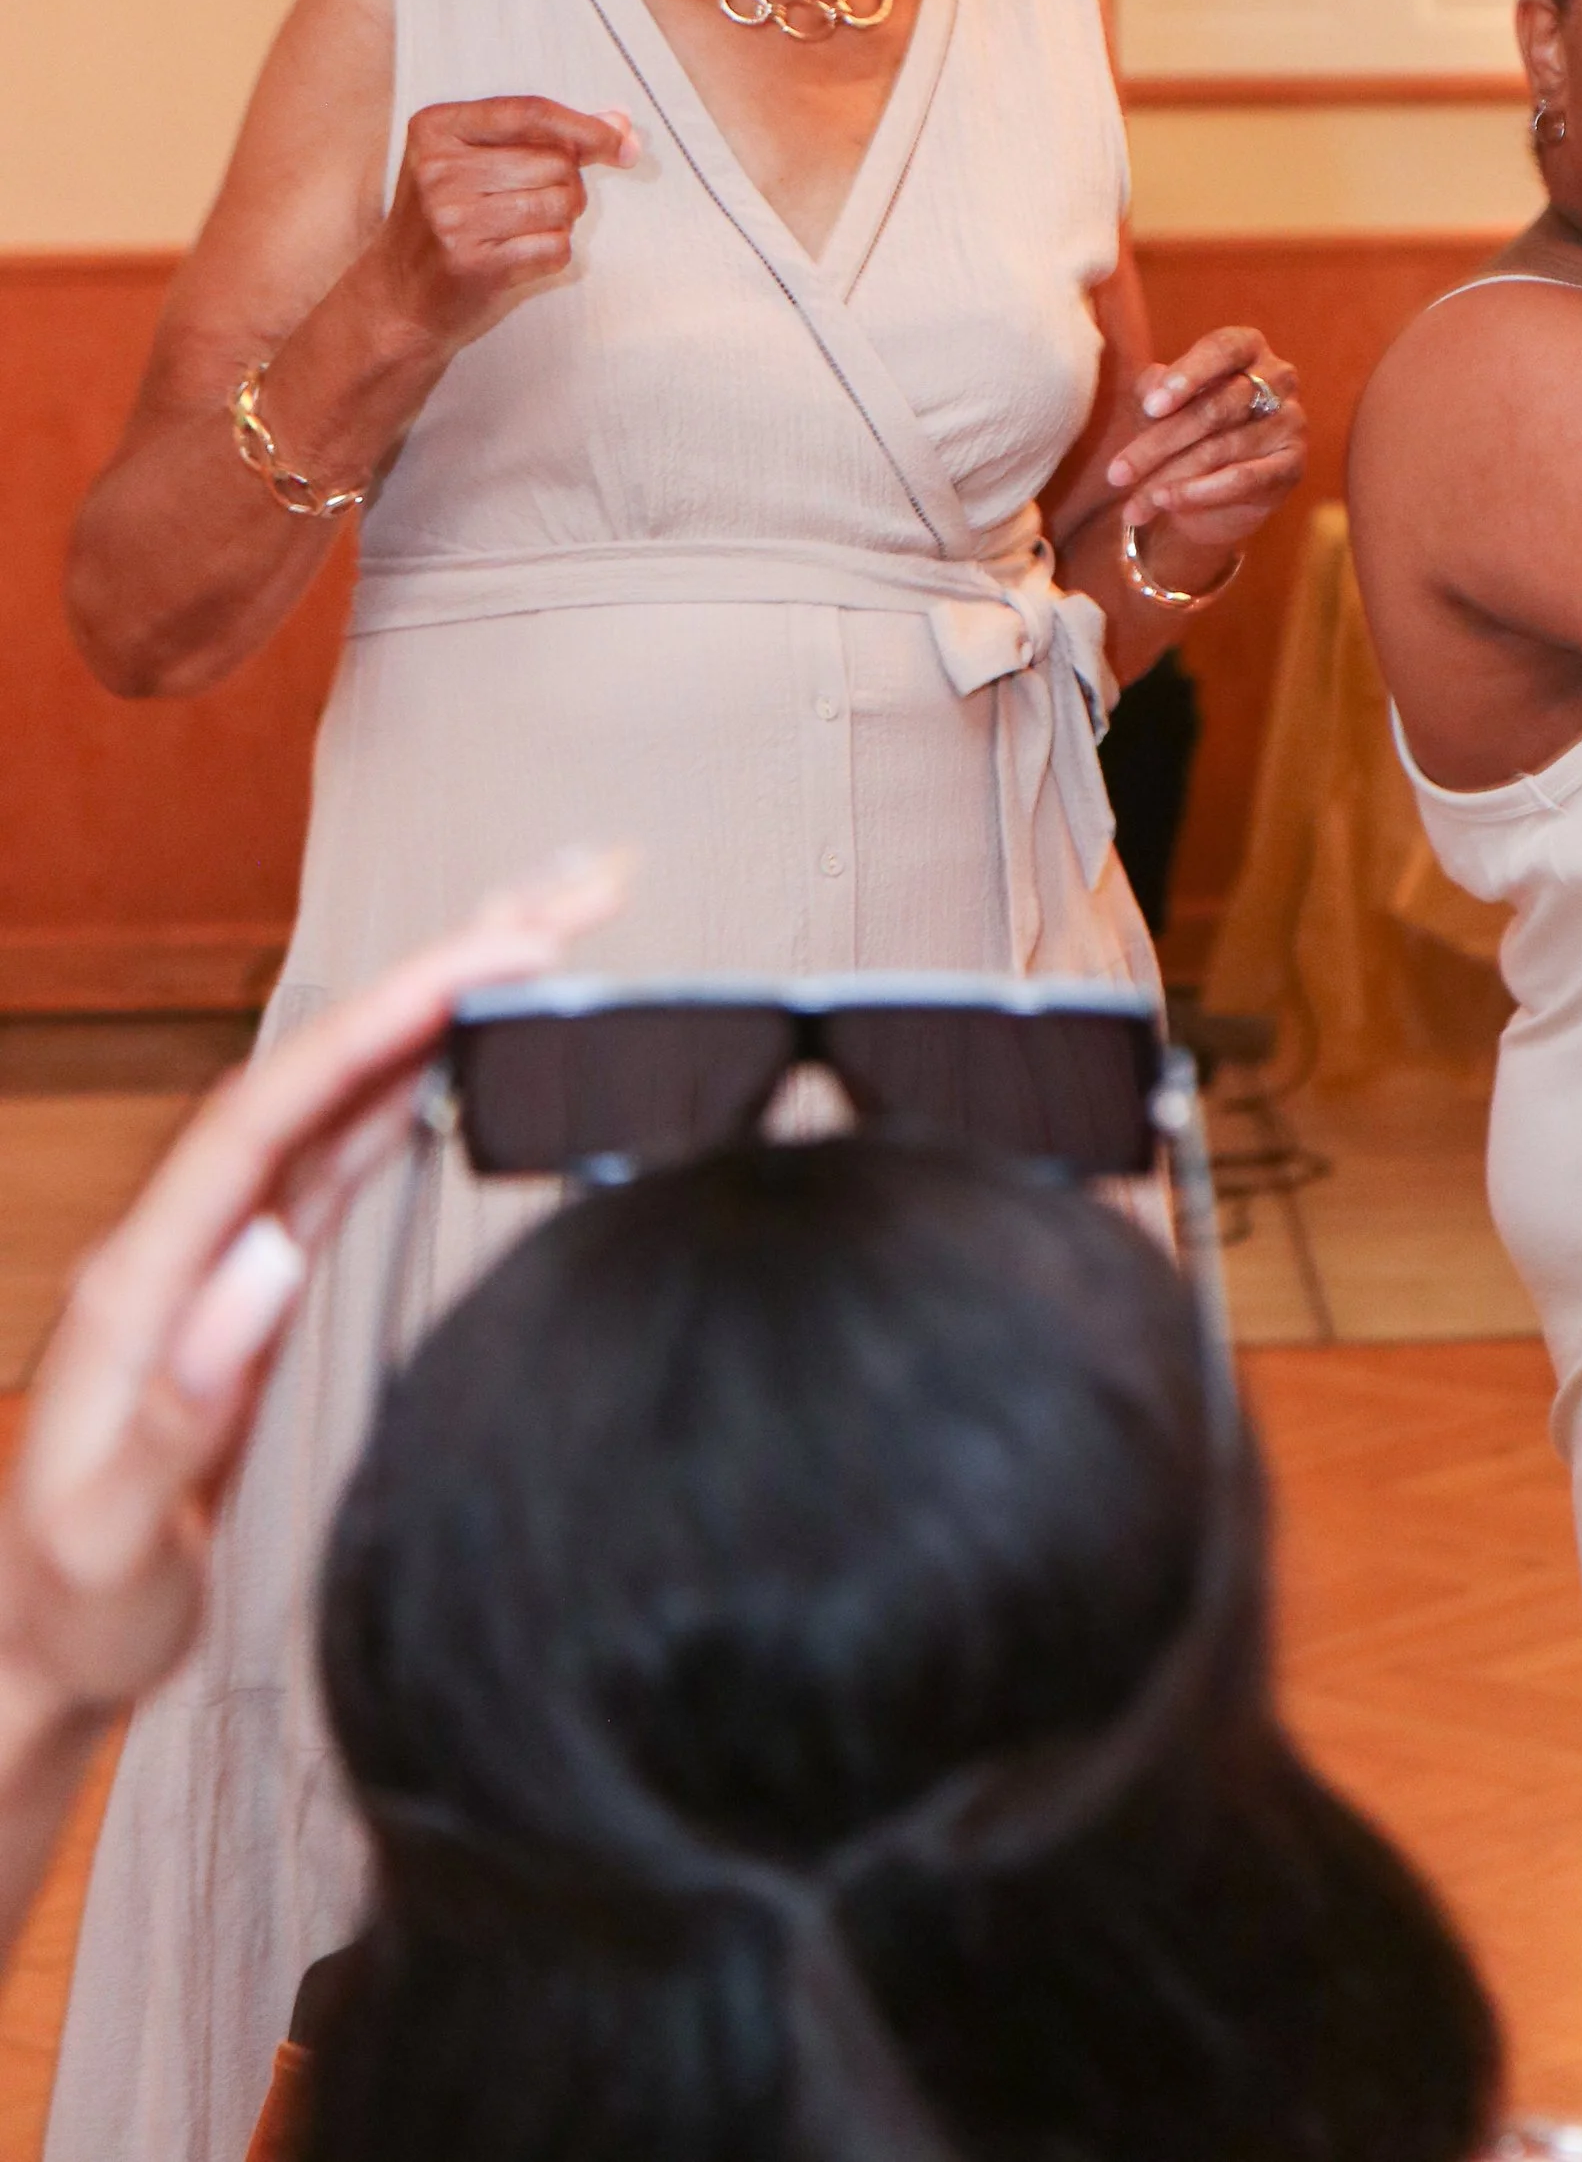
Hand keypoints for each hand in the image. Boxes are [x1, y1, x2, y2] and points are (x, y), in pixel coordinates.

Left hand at [0, 857, 622, 1734]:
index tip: (500, 957)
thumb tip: (266, 1253)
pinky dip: (421, 1077)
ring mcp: (229, 1246)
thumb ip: (183, 1400)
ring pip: (351, 1084)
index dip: (393, 1018)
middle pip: (329, 1057)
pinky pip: (351, 1143)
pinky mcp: (261, 1274)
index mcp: (152, 1272)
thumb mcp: (111, 1533)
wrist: (33, 1648)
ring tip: (550, 927)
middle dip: (448, 959)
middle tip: (575, 886)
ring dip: (447, 998)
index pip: (284, 1101)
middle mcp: (192, 1232)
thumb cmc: (72, 1602)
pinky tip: (472, 1043)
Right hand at [370, 96, 639, 354]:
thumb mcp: (474, 164)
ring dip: (561, 220)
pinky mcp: (475, 265)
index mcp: (436, 128)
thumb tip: (618, 124)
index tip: (620, 140)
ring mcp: (454, 218)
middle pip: (556, 162)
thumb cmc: (443, 225)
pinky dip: (553, 253)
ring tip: (522, 230)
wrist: (398, 298)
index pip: (530, 112)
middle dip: (566, 185)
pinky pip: (556, 247)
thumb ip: (543, 137)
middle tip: (532, 204)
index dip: (585, 127)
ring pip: (562, 204)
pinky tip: (519, 256)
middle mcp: (440, 169)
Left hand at [1105, 326, 1307, 562]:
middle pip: (1214, 409)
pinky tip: (1166, 502)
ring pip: (1221, 450)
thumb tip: (1152, 389)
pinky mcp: (1292, 464)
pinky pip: (1243, 479)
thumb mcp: (1163, 403)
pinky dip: (1200, 492)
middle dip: (1158, 444)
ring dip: (1168, 479)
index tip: (1150, 407)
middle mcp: (1279, 378)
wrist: (1215, 487)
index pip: (1222, 349)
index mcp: (1248, 347)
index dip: (1187, 376)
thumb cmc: (1186, 428)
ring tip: (1131, 504)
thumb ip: (1154, 389)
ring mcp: (1290, 421)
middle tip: (1116, 474)